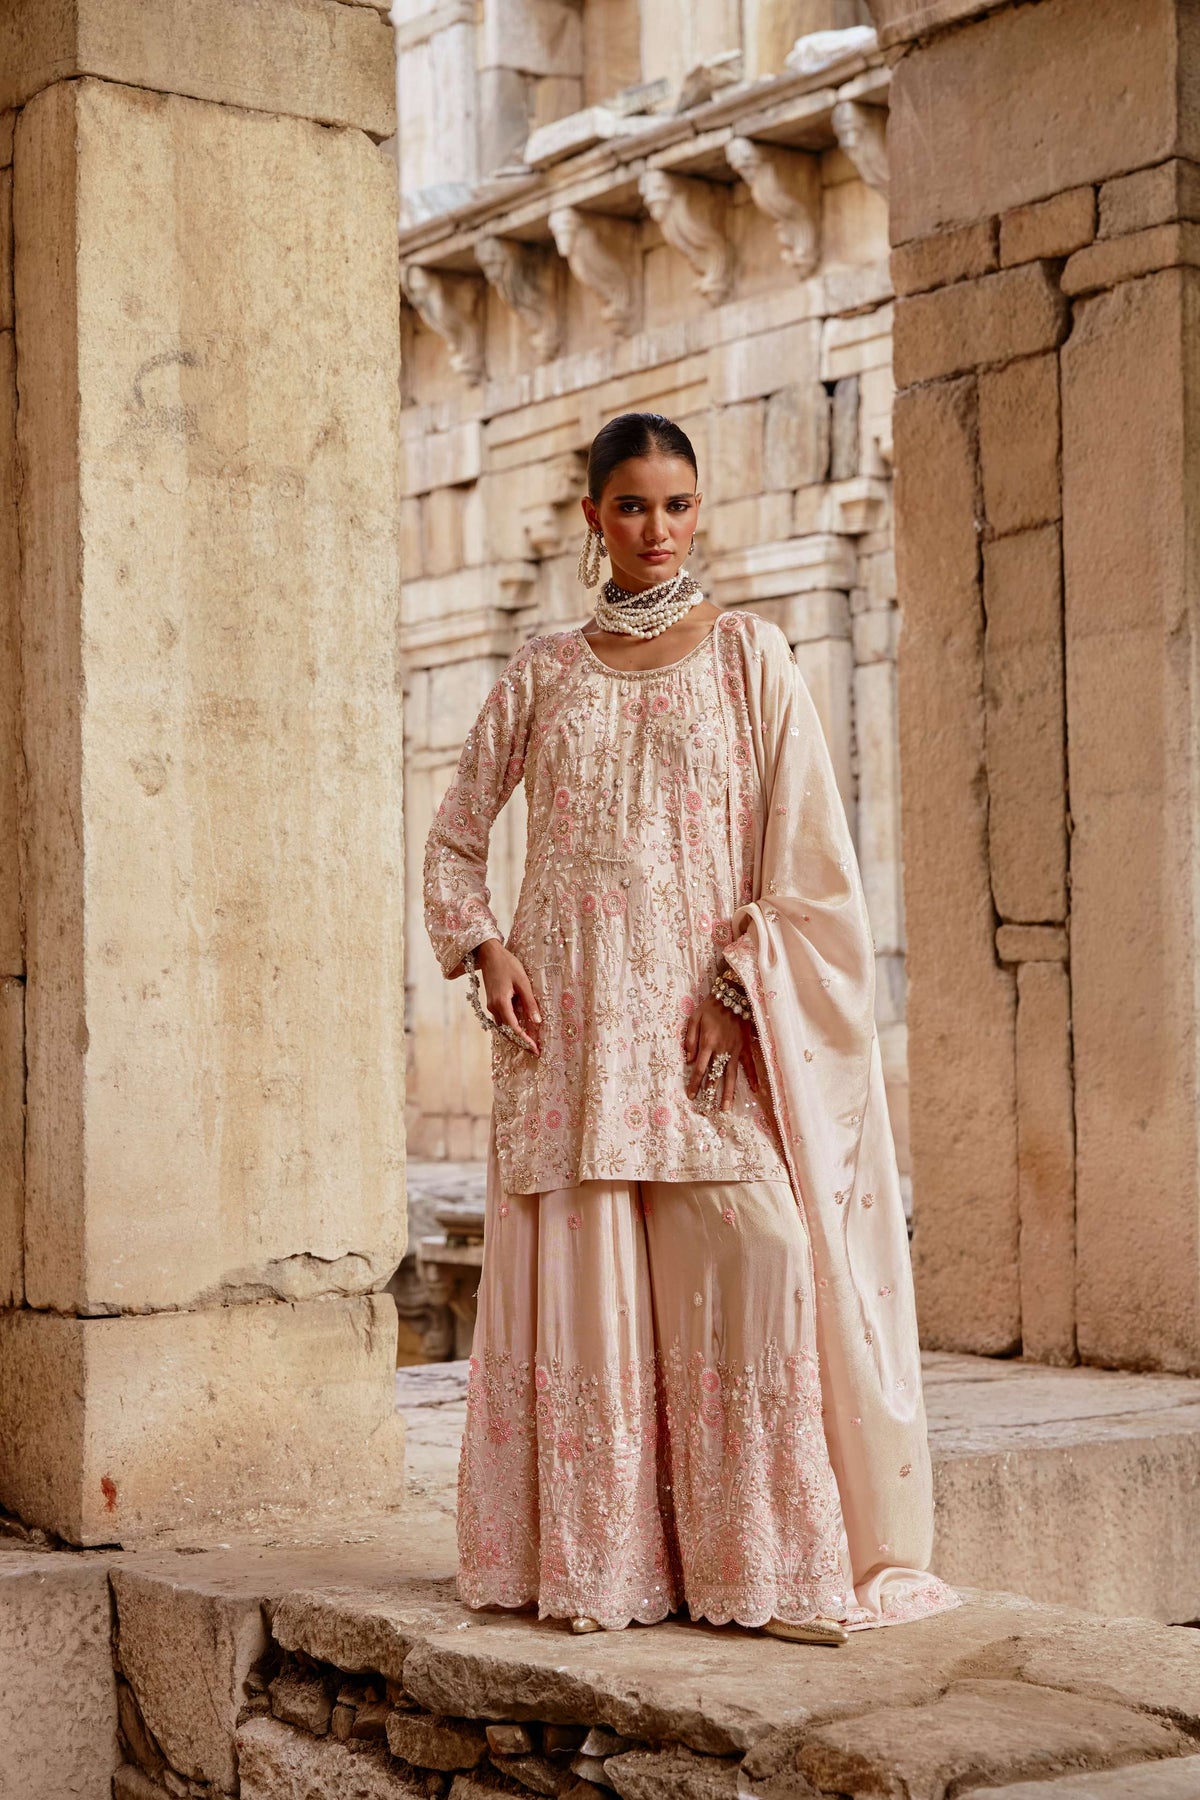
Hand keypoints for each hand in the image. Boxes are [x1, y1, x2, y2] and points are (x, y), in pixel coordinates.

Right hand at [476, 939, 540, 1054]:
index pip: (514, 1028)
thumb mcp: (523, 982)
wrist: (489, 954)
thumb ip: (530, 1003)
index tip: (535, 1050)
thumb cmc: (508, 965)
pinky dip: (512, 1026)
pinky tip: (522, 1028)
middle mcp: (493, 1008)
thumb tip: (537, 1022)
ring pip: (505, 1026)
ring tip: (531, 1042)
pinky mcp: (492, 1003)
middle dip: (521, 1042)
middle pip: (508, 1031)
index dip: (525, 1040)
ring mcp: (491, 1006)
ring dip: (516, 1034)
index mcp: (501, 1003)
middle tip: (535, 1051)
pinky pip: (503, 1019)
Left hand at [685, 993, 757, 1111]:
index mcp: (707, 1043)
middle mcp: (722, 1050)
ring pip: (731, 1075)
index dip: (694, 1083)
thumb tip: (688, 1060)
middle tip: (708, 1109)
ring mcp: (735, 1050)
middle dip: (711, 1093)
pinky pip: (749, 1065)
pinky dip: (753, 1077)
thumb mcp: (694, 1019)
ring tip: (726, 1107)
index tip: (691, 1096)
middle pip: (715, 1076)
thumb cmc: (710, 1007)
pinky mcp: (745, 1047)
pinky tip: (755, 1090)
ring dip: (728, 1092)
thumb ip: (690, 1040)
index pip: (698, 1069)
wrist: (733, 995)